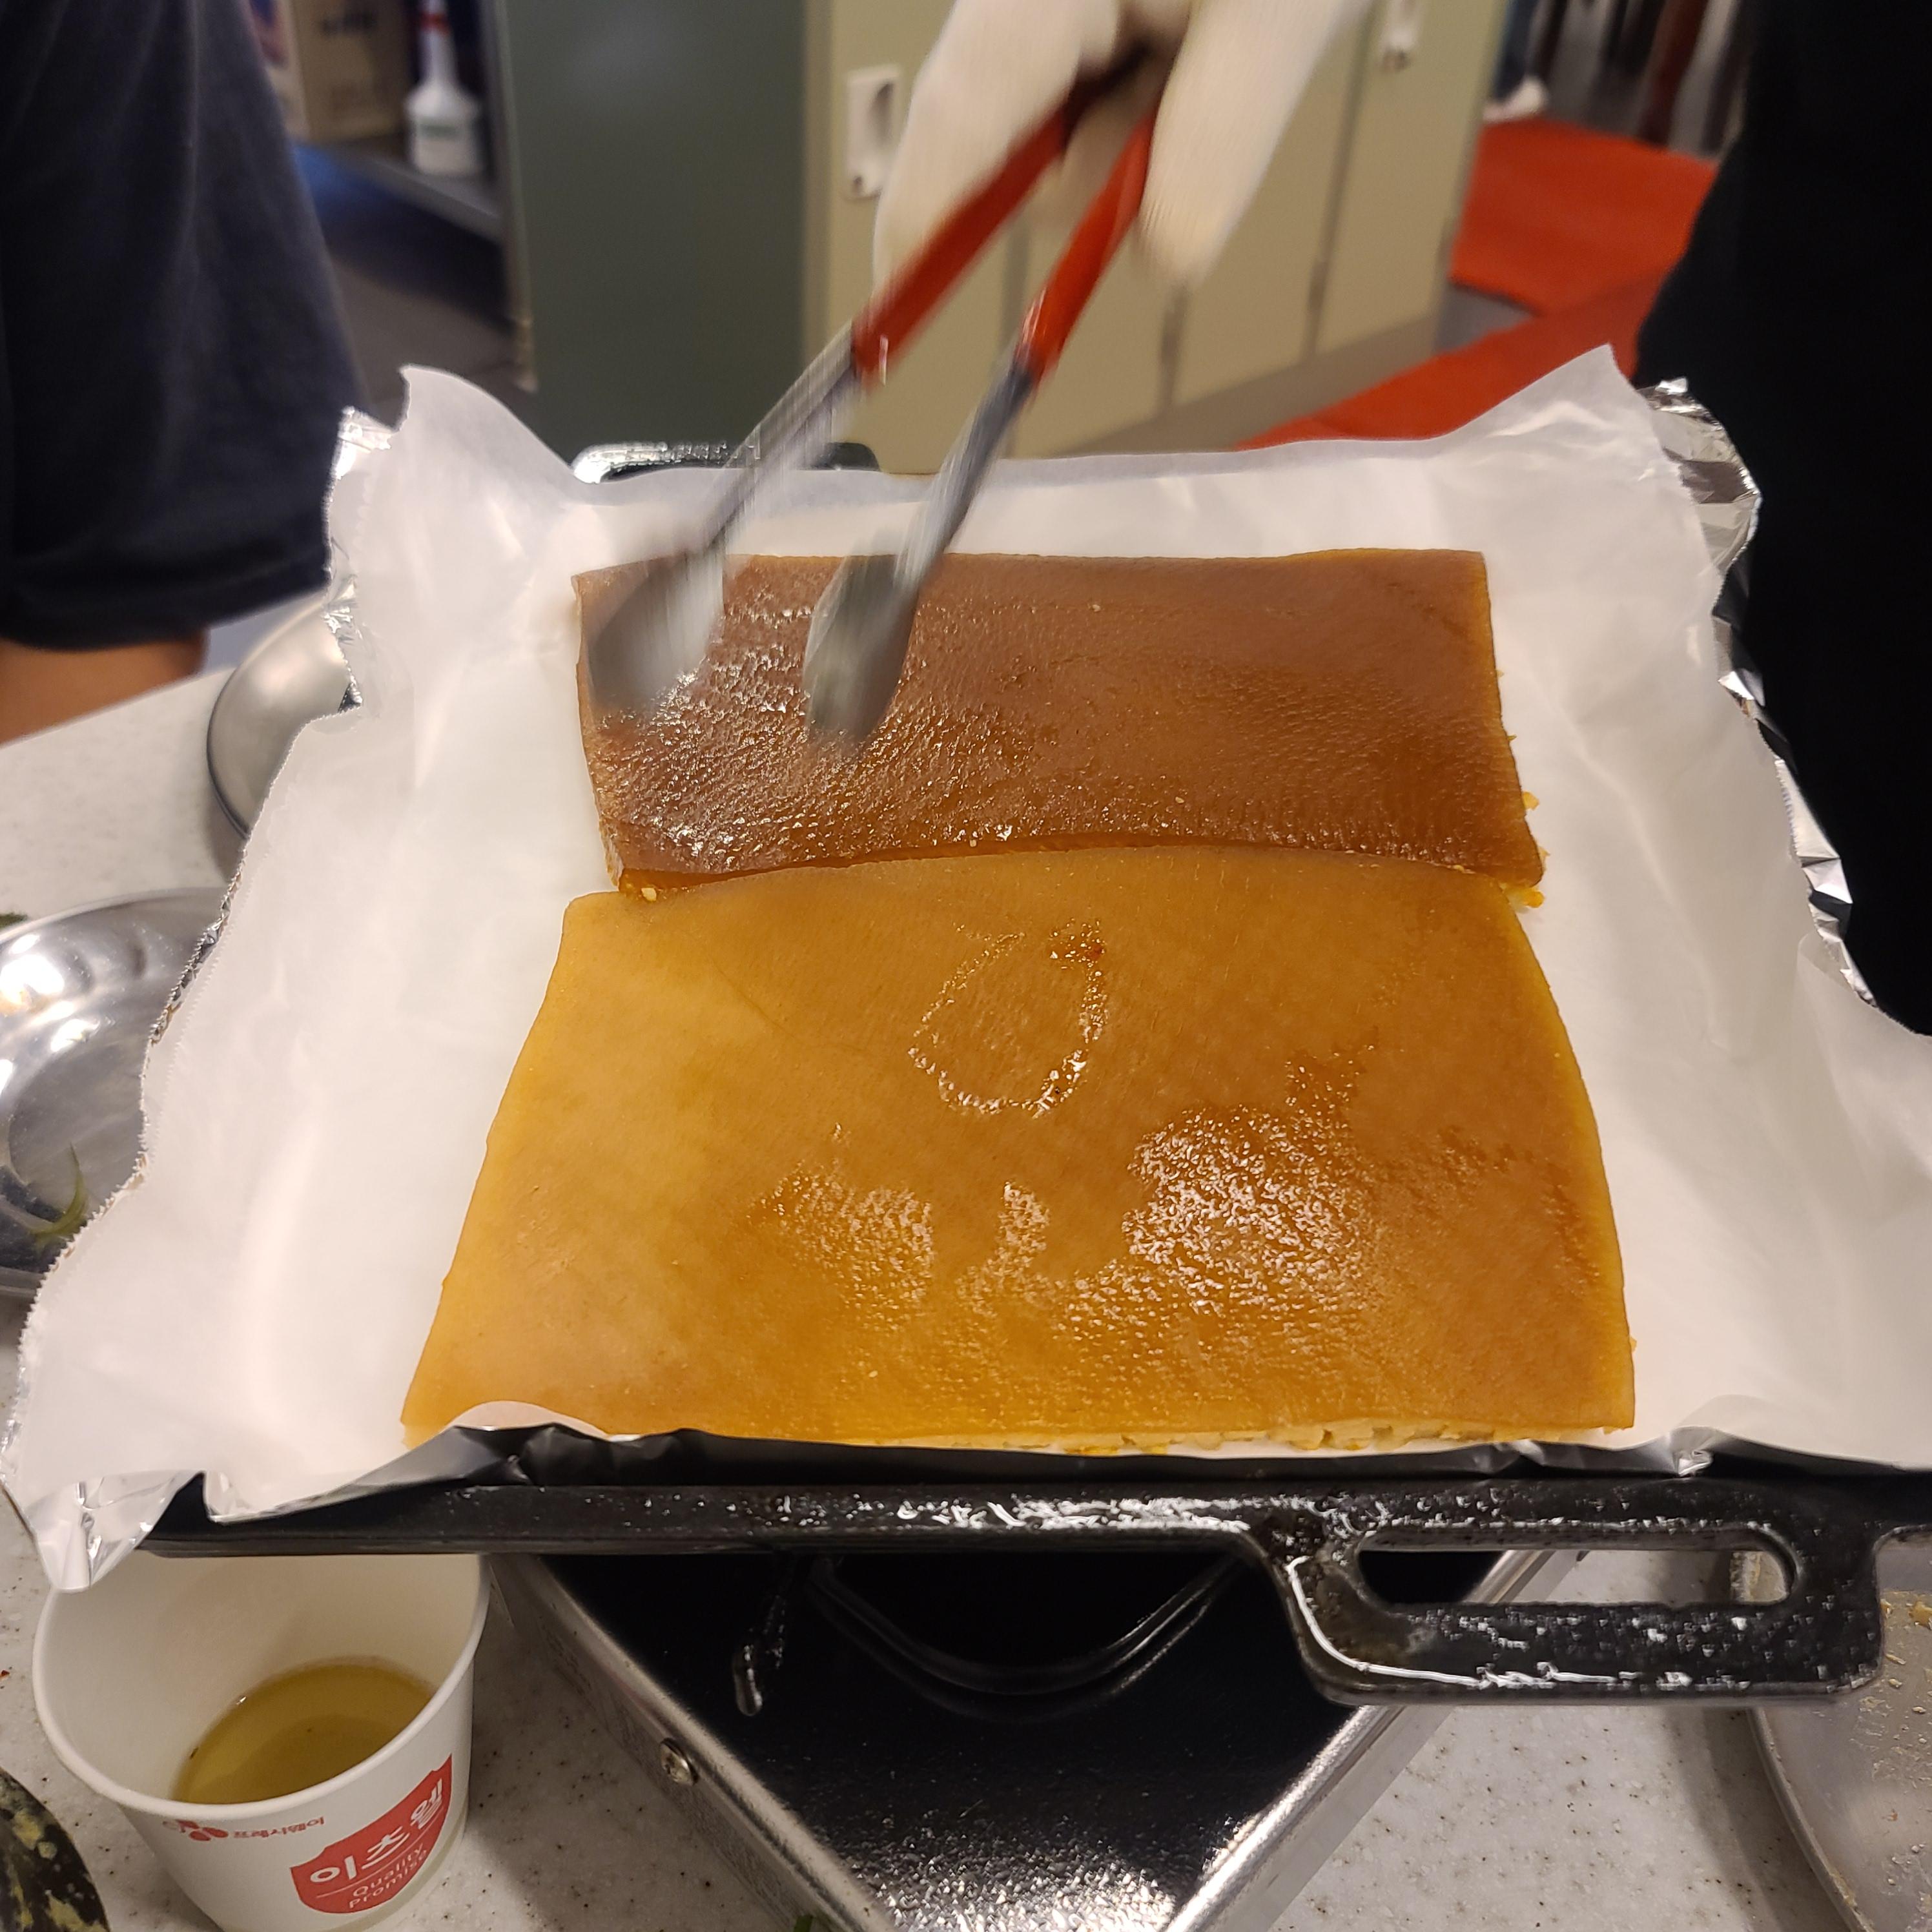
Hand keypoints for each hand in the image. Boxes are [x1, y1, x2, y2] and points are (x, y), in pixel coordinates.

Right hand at [874, 0, 1370, 291]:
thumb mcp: (1284, 14)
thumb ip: (1220, 141)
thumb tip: (1169, 260)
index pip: (962, 110)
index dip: (925, 215)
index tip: (894, 296)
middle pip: (1008, 139)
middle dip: (1095, 168)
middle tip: (1192, 114)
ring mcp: (1047, 7)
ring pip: (1056, 130)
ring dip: (1136, 134)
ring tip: (1215, 50)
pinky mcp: (1078, 16)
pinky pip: (1090, 94)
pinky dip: (1147, 102)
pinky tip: (1197, 46)